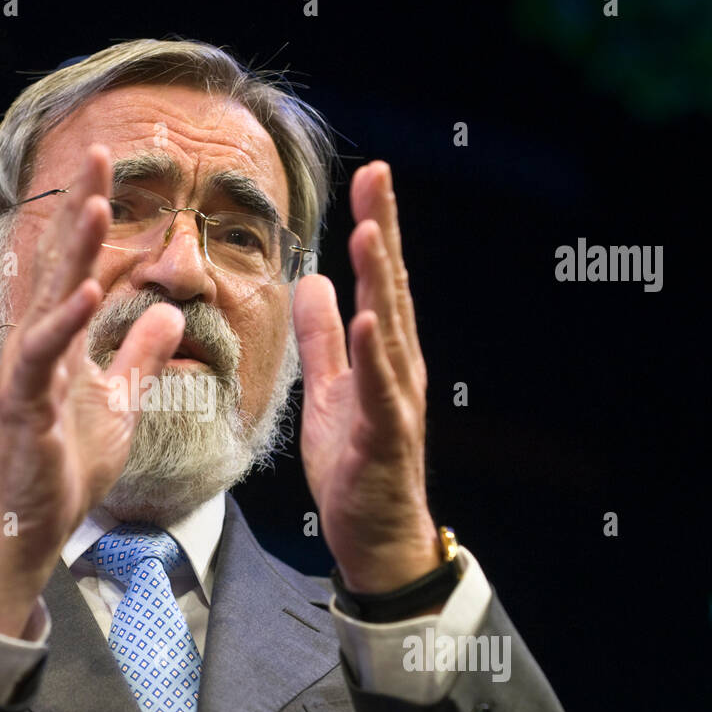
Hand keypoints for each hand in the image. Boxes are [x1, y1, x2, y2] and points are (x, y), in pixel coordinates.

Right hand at [0, 145, 183, 635]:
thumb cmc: (68, 462)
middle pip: (62, 262)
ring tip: (97, 202)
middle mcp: (41, 343)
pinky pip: (46, 356)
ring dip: (74, 250)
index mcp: (63, 339)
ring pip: (51, 297)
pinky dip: (66, 323)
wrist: (35, 522)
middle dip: (82, 206)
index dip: (96, 215)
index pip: (80, 264)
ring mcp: (30, 370)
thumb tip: (170, 312)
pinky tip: (87, 293)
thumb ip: (138, 354)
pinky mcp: (26, 402)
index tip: (117, 167)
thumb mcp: (120, 400)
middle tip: (101, 152)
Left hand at [292, 161, 440, 595]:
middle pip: (391, 289)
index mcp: (383, 353)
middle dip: (383, 230)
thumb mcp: (327, 389)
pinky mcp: (386, 436)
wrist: (374, 535)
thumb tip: (313, 282)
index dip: (375, 226)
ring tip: (370, 232)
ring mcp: (396, 400)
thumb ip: (323, 337)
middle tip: (378, 175)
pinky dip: (376, 354)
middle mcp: (398, 367)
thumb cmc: (354, 463)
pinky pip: (381, 390)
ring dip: (382, 281)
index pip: (379, 279)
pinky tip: (372, 320)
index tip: (369, 176)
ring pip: (390, 330)